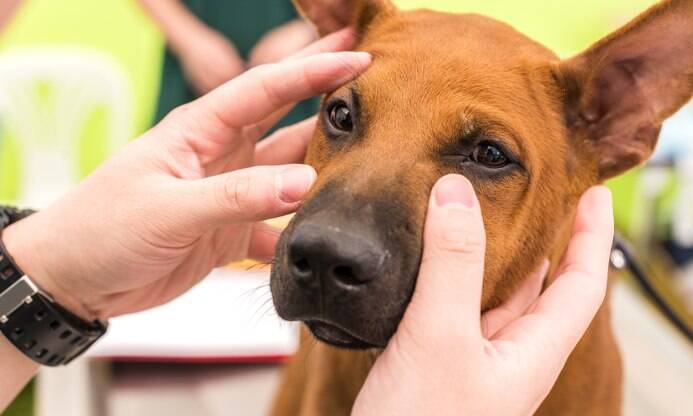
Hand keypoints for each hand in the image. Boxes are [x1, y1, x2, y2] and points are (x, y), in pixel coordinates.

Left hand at [2, 28, 367, 320]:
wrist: (74, 280)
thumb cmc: (102, 228)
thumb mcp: (169, 208)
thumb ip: (237, 196)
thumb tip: (304, 183)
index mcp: (201, 130)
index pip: (265, 89)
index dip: (312, 69)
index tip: (358, 53)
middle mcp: (222, 155)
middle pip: (286, 119)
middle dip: (328, 99)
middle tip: (378, 85)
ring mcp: (230, 193)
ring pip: (290, 173)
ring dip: (325, 168)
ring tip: (372, 161)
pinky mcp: (231, 232)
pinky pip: (279, 227)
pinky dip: (303, 232)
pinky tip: (330, 237)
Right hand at [353, 176, 613, 415]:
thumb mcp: (439, 336)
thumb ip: (449, 264)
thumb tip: (454, 191)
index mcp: (531, 353)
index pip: (583, 285)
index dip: (593, 235)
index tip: (596, 192)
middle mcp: (509, 357)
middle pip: (543, 289)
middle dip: (547, 241)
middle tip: (538, 195)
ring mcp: (473, 363)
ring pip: (497, 298)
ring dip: (496, 256)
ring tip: (488, 216)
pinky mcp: (438, 365)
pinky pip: (457, 309)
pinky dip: (453, 277)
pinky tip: (434, 262)